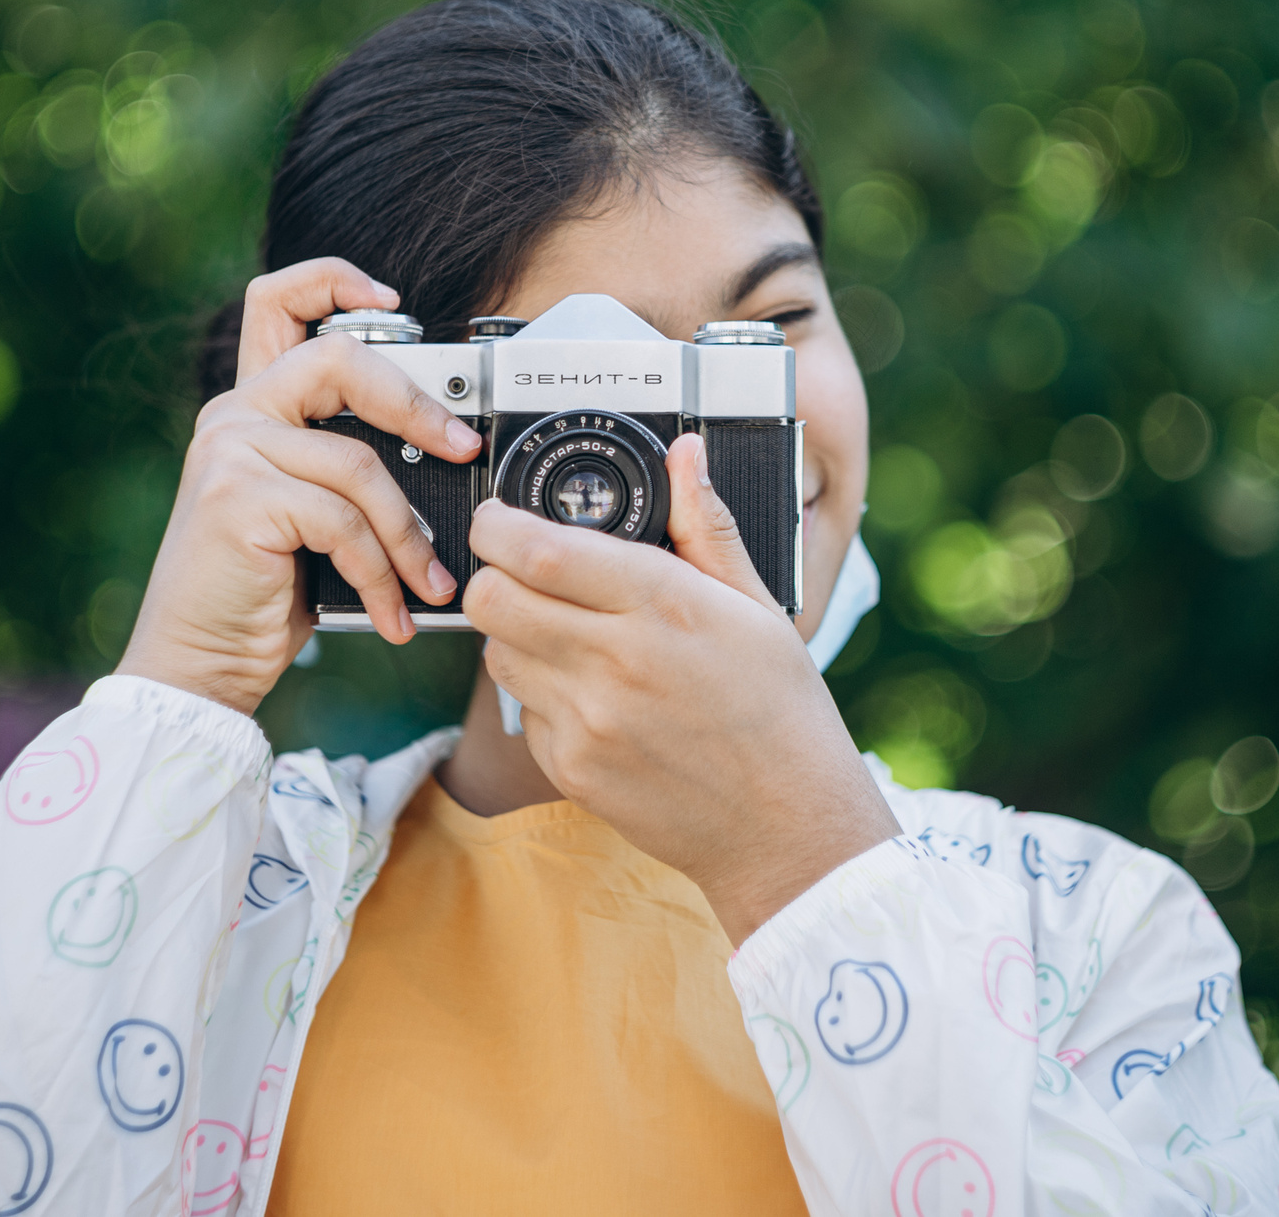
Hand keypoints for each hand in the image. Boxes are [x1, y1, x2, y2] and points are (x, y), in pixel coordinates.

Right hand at [115, 259, 481, 713]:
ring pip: (359, 465)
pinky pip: (344, 522)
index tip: (392, 298)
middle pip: (339, 360)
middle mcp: (234, 416)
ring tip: (430, 585)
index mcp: (250, 408)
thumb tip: (438, 453)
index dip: (333, 280)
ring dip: (409, 536)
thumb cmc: (258, 596)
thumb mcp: (306, 517)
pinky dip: (381, 574)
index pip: (276, 302)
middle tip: (460, 446)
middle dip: (415, 402)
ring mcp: (231, 451)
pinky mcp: (240, 497)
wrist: (197, 665)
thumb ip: (341, 468)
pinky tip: (391, 613)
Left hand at [465, 434, 901, 944]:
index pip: (540, 550)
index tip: (500, 517)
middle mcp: (616, 662)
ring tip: (570, 635)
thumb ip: (706, 526)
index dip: (500, 525)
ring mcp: (588, 721)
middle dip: (494, 574)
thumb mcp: (758, 606)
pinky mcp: (571, 768)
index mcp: (664, 605)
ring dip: (516, 633)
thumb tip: (686, 452)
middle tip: (521, 571)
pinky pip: (523, 710)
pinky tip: (595, 697)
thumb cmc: (781, 711)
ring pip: (498, 651)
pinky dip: (543, 693)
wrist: (786, 827)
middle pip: (492, 598)